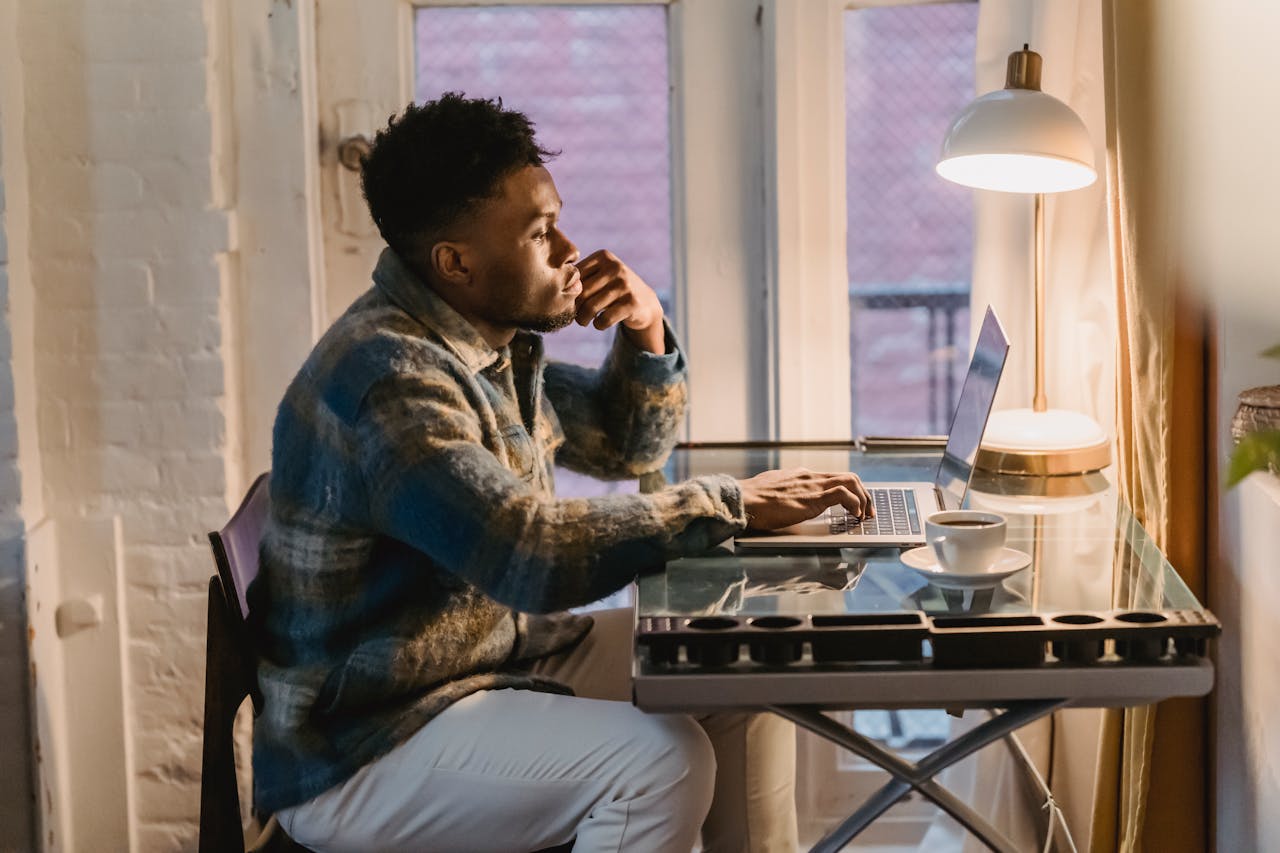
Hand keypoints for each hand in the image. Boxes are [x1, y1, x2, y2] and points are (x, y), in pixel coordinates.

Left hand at [574, 250, 665, 352]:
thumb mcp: (600, 275)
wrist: (644, 302)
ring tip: (583, 321)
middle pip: (582, 293)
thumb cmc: (613, 289)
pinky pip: (604, 319)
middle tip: (574, 316)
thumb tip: (556, 291)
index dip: (568, 292)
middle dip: (574, 308)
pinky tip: (599, 323)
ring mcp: (625, 285)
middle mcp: (615, 267)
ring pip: (591, 307)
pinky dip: (598, 324)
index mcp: (603, 256)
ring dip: (583, 319)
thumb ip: (580, 278)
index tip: (569, 302)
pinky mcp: (632, 303)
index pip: (575, 276)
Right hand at [737, 468, 873, 530]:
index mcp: (800, 476)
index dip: (849, 491)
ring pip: (850, 481)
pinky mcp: (812, 497)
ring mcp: (812, 485)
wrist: (743, 500)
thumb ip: (783, 493)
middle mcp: (809, 477)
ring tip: (864, 515)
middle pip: (848, 476)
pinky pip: (843, 494)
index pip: (833, 477)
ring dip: (864, 499)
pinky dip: (854, 504)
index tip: (855, 504)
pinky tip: (854, 515)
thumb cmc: (751, 501)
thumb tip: (784, 502)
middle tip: (867, 511)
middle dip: (864, 494)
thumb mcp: (771, 491)